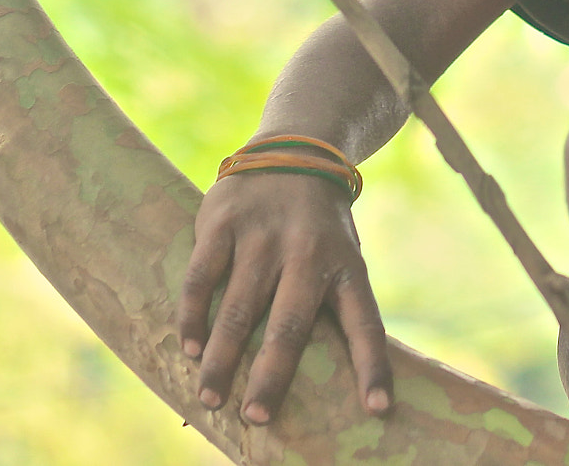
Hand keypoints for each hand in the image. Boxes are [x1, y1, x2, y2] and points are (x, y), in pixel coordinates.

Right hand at [179, 169, 392, 423]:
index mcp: (346, 265)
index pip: (366, 322)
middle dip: (273, 375)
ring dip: (223, 358)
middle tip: (257, 417)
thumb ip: (335, 306)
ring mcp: (264, 235)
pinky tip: (190, 347)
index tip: (377, 409)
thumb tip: (343, 378)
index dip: (373, 367)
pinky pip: (203, 277)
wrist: (296, 151)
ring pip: (239, 307)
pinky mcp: (224, 221)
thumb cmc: (321, 228)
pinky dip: (194, 316)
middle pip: (290, 324)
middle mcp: (308, 251)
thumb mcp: (344, 257)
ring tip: (211, 397)